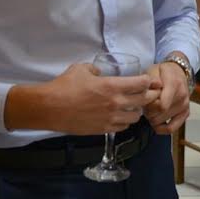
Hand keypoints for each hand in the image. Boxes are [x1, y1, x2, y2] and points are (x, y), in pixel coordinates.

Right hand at [43, 63, 158, 134]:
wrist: (50, 108)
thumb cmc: (64, 86)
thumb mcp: (81, 69)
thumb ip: (95, 69)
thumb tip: (100, 72)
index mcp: (112, 86)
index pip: (141, 84)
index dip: (147, 81)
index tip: (147, 80)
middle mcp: (115, 103)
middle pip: (144, 100)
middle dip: (149, 96)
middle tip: (148, 93)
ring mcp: (111, 118)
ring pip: (136, 117)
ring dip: (137, 110)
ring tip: (132, 106)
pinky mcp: (104, 129)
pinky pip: (123, 127)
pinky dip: (125, 121)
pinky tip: (120, 117)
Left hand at [144, 61, 190, 133]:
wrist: (179, 72)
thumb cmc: (163, 72)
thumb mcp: (154, 70)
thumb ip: (150, 81)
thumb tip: (148, 93)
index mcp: (174, 84)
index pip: (161, 105)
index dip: (149, 105)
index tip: (145, 100)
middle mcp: (182, 96)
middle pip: (160, 114)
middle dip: (148, 112)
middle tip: (145, 105)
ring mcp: (185, 106)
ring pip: (163, 121)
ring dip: (152, 118)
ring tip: (151, 109)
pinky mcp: (185, 113)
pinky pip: (172, 128)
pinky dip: (161, 129)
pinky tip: (156, 124)